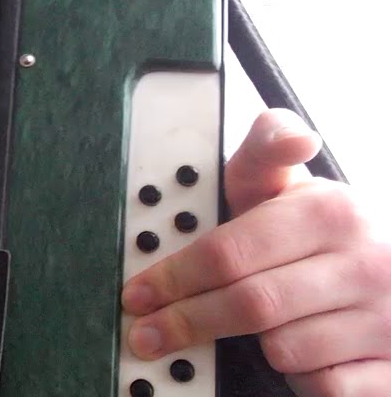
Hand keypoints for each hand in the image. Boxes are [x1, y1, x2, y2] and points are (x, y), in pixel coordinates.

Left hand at [122, 108, 390, 395]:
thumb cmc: (325, 233)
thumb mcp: (292, 186)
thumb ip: (267, 153)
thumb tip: (293, 135)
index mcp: (333, 213)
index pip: (231, 251)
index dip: (175, 277)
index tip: (139, 293)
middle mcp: (367, 265)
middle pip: (250, 305)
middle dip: (188, 321)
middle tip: (148, 332)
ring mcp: (386, 321)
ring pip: (283, 351)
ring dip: (258, 346)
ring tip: (261, 326)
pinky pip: (320, 387)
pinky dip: (302, 378)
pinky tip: (305, 353)